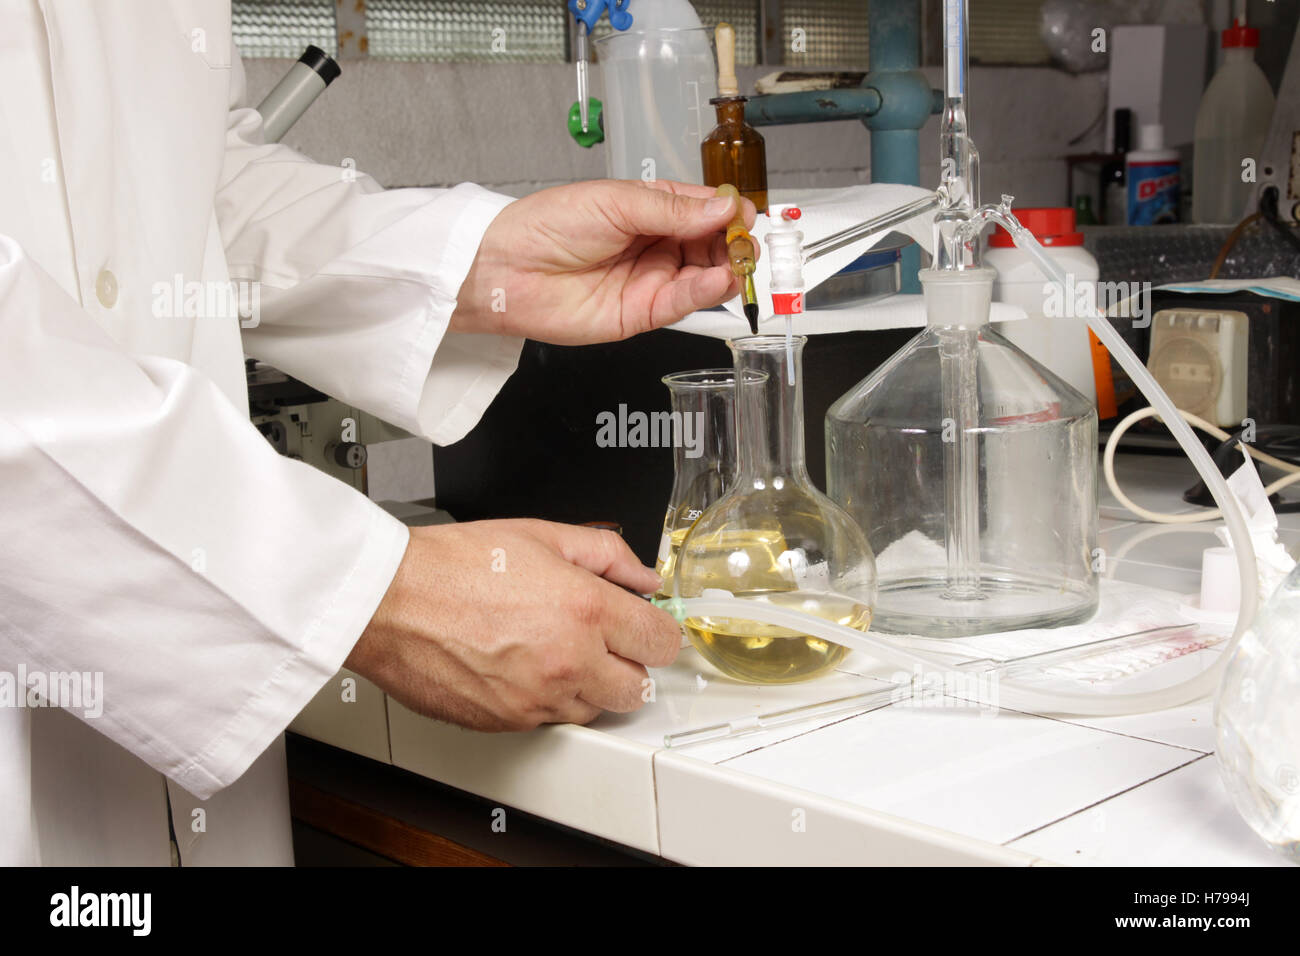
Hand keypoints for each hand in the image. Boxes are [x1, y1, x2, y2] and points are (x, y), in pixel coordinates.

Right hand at [346, 519, 680, 730]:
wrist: (389, 601)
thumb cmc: (452, 565)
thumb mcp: (541, 534)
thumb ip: (606, 553)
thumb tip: (642, 575)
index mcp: (585, 609)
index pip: (662, 642)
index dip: (658, 631)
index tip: (647, 625)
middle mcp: (568, 661)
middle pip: (638, 688)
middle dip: (628, 663)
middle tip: (604, 639)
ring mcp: (538, 698)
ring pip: (595, 709)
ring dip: (588, 684)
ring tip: (555, 648)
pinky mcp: (508, 722)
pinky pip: (550, 720)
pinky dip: (547, 699)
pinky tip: (524, 665)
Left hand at [451, 179, 756, 344]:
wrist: (508, 267)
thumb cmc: (549, 224)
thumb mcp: (616, 202)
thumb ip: (672, 209)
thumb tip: (721, 207)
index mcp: (650, 210)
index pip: (703, 210)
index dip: (727, 212)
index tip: (744, 214)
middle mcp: (655, 246)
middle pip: (710, 246)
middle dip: (733, 244)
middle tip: (745, 242)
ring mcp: (650, 281)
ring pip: (703, 277)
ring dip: (725, 270)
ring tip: (736, 262)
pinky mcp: (641, 314)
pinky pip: (681, 304)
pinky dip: (703, 293)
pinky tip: (716, 280)